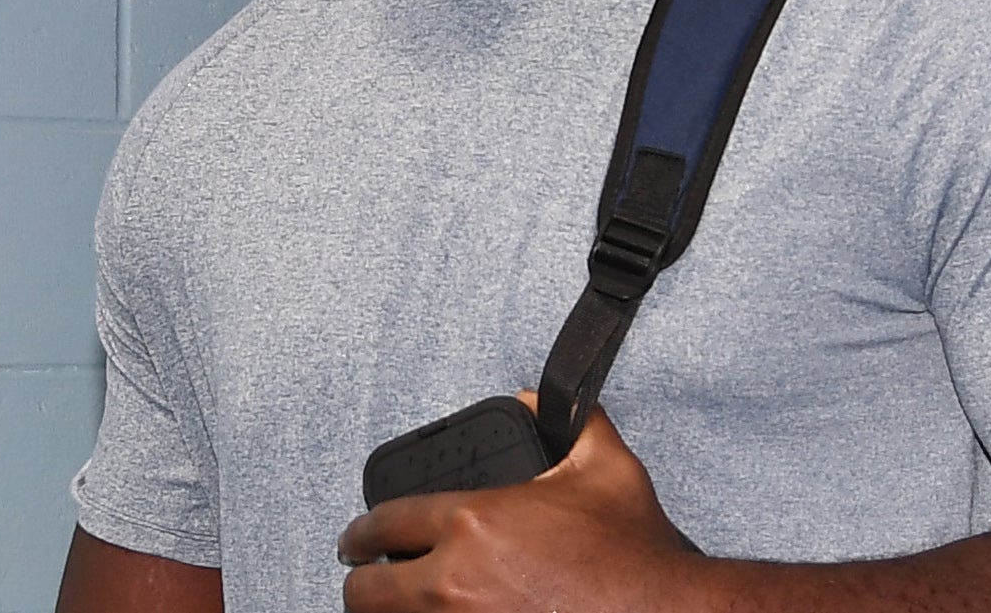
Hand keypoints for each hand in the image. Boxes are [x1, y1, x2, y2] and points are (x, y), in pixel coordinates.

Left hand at [337, 397, 703, 611]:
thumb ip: (568, 421)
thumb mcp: (606, 466)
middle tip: (367, 578)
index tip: (357, 540)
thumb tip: (532, 399)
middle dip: (361, 583)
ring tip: (396, 606)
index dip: (360, 533)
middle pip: (367, 592)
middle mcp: (455, 582)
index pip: (385, 525)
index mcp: (475, 522)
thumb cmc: (633, 554)